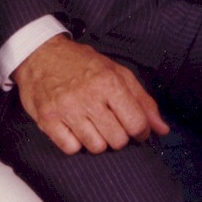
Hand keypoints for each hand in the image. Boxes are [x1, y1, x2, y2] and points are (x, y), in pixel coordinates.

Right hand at [13, 33, 168, 154]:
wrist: (39, 53)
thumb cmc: (81, 63)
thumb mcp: (116, 71)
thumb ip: (142, 100)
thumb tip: (162, 129)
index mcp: (108, 81)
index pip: (137, 124)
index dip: (140, 130)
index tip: (132, 126)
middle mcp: (88, 96)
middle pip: (118, 140)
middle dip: (117, 134)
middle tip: (107, 121)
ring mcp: (66, 108)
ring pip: (96, 147)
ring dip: (96, 139)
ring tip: (89, 122)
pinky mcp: (47, 118)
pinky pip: (71, 148)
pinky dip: (74, 142)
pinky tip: (72, 126)